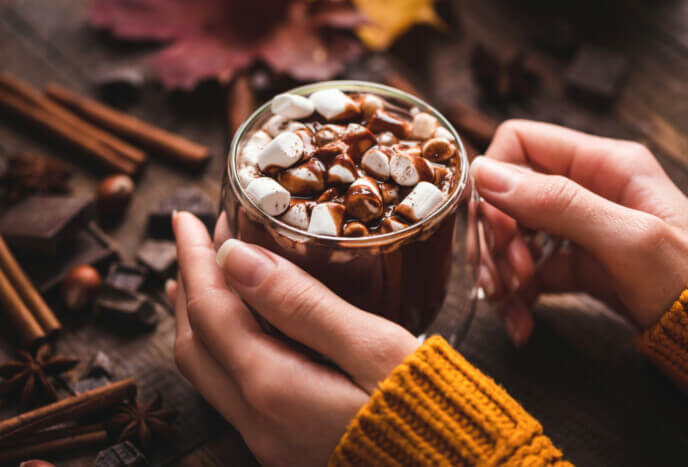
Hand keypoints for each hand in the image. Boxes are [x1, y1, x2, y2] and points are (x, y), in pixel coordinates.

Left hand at [169, 211, 417, 465]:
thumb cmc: (427, 407)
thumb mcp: (372, 346)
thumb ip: (302, 304)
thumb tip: (237, 257)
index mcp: (275, 387)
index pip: (211, 310)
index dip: (197, 258)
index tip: (190, 218)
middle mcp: (257, 419)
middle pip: (194, 341)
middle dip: (189, 283)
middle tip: (197, 237)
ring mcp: (266, 436)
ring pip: (206, 367)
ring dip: (199, 314)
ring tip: (203, 274)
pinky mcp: (283, 441)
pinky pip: (229, 385)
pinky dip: (221, 342)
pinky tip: (237, 324)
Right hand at [472, 120, 687, 345]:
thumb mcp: (627, 240)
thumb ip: (557, 202)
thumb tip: (484, 172)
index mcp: (603, 164)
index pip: (520, 143)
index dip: (495, 183)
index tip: (498, 229)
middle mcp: (586, 189)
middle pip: (508, 195)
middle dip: (496, 237)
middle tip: (505, 276)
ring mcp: (578, 228)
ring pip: (512, 235)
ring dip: (500, 271)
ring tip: (510, 305)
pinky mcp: (576, 265)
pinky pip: (528, 272)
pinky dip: (516, 297)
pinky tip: (520, 323)